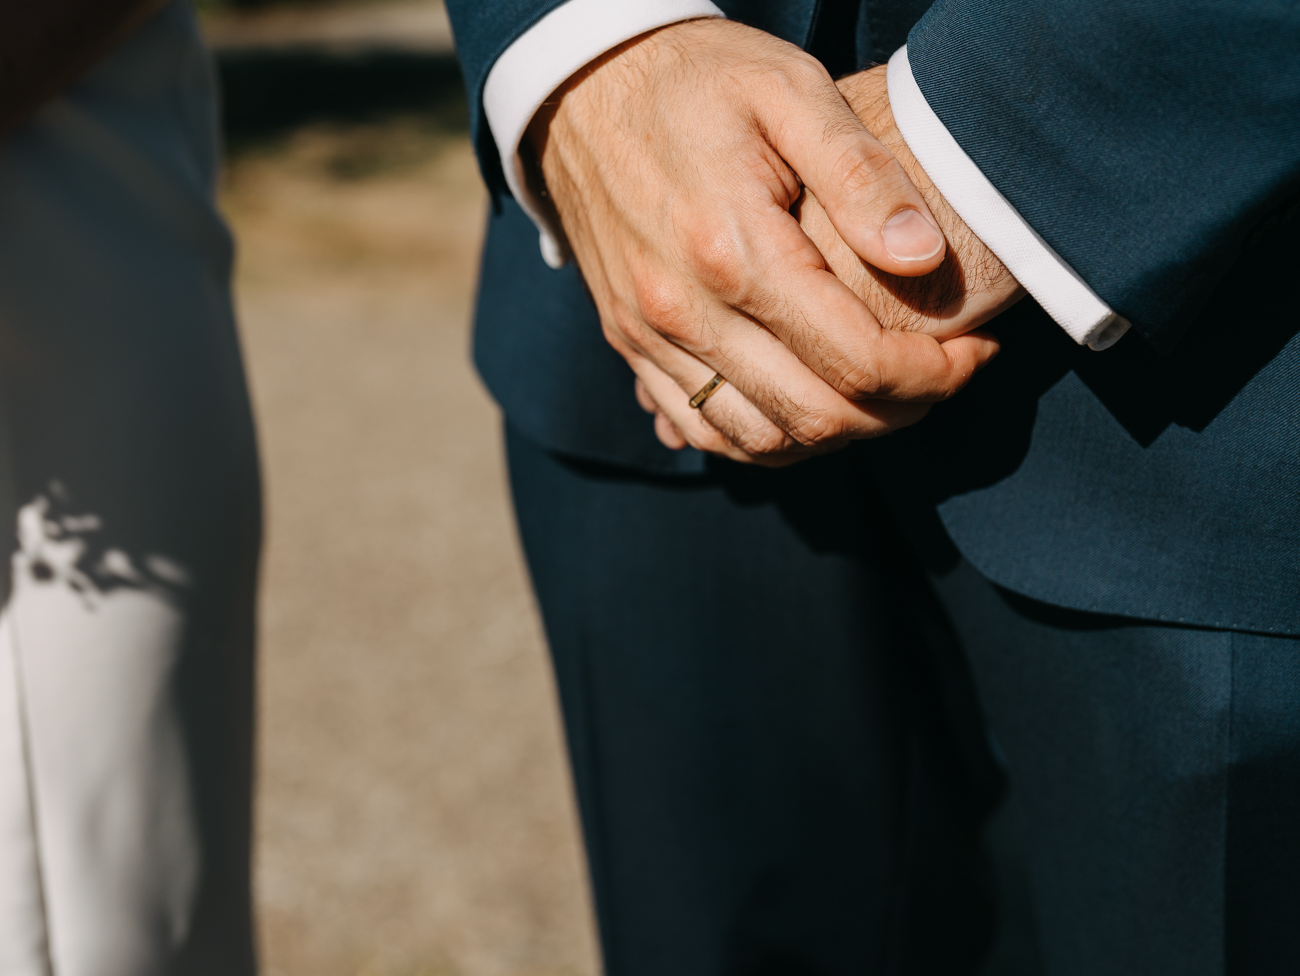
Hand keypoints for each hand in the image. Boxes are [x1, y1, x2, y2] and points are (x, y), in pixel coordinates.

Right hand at [637, 64, 1024, 462]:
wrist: (581, 89)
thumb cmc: (698, 80)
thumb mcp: (791, 91)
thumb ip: (862, 176)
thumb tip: (924, 258)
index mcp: (733, 248)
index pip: (855, 358)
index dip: (933, 373)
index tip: (977, 350)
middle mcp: (684, 309)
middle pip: (815, 415)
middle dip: (900, 412)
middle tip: (946, 376)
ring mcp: (650, 335)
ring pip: (760, 440)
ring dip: (838, 435)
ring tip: (886, 395)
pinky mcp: (631, 344)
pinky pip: (703, 430)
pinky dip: (768, 439)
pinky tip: (809, 408)